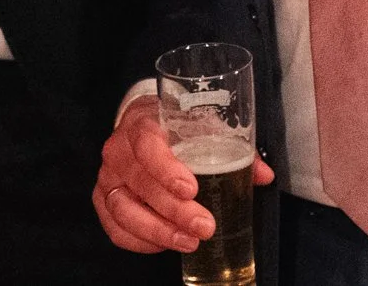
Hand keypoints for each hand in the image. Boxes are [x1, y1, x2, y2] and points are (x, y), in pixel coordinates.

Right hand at [93, 95, 275, 254]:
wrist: (142, 123)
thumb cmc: (174, 125)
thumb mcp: (202, 125)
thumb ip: (232, 147)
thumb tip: (264, 175)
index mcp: (142, 124)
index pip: (147, 145)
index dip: (166, 169)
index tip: (191, 189)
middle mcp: (119, 150)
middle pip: (141, 183)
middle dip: (174, 210)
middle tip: (204, 226)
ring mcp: (108, 177)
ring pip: (124, 210)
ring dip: (158, 231)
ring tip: (189, 242)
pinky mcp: (103, 200)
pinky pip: (116, 228)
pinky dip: (140, 241)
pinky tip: (165, 244)